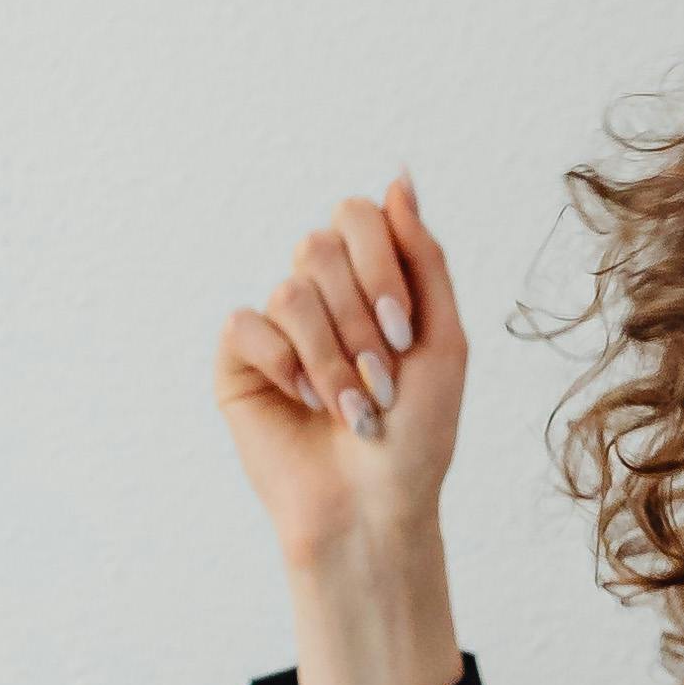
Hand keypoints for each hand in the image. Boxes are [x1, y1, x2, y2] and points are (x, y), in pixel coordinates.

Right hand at [213, 177, 469, 684]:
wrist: (375, 508)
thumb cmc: (418, 436)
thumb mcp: (444, 339)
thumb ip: (424, 255)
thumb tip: (398, 176)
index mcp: (370, 278)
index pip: (358, 215)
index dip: (379, 265)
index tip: (401, 333)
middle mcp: (321, 291)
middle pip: (320, 245)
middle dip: (360, 321)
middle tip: (379, 381)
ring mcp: (277, 324)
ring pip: (291, 292)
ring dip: (331, 358)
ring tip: (350, 408)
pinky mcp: (239, 361)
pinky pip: (248, 326)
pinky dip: (286, 368)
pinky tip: (303, 404)